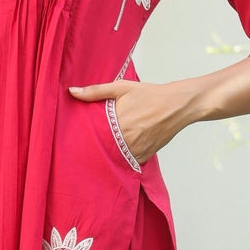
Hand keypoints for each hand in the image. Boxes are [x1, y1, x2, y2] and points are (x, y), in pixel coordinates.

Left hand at [67, 79, 192, 163]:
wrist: (177, 105)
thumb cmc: (149, 94)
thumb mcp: (121, 88)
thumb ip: (95, 91)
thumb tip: (72, 92)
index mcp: (117, 124)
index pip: (92, 137)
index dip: (84, 138)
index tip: (77, 138)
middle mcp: (126, 140)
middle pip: (103, 149)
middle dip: (95, 146)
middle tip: (85, 145)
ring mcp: (136, 150)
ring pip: (115, 157)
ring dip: (109, 153)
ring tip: (103, 148)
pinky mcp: (145, 156)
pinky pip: (128, 161)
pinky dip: (123, 157)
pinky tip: (119, 150)